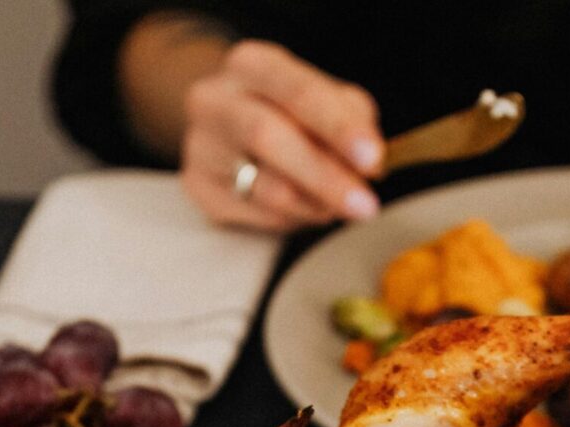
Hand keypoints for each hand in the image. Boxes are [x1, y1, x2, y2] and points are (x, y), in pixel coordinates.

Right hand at [180, 40, 383, 230]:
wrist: (225, 121)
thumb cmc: (287, 109)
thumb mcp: (326, 98)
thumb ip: (351, 121)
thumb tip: (369, 165)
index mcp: (252, 64)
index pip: (298, 92)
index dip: (338, 127)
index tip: (371, 159)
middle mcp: (215, 99)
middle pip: (267, 137)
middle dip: (324, 176)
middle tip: (364, 205)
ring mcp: (200, 144)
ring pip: (263, 186)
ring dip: (315, 204)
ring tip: (340, 206)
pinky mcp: (198, 186)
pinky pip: (255, 214)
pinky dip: (292, 218)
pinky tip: (305, 208)